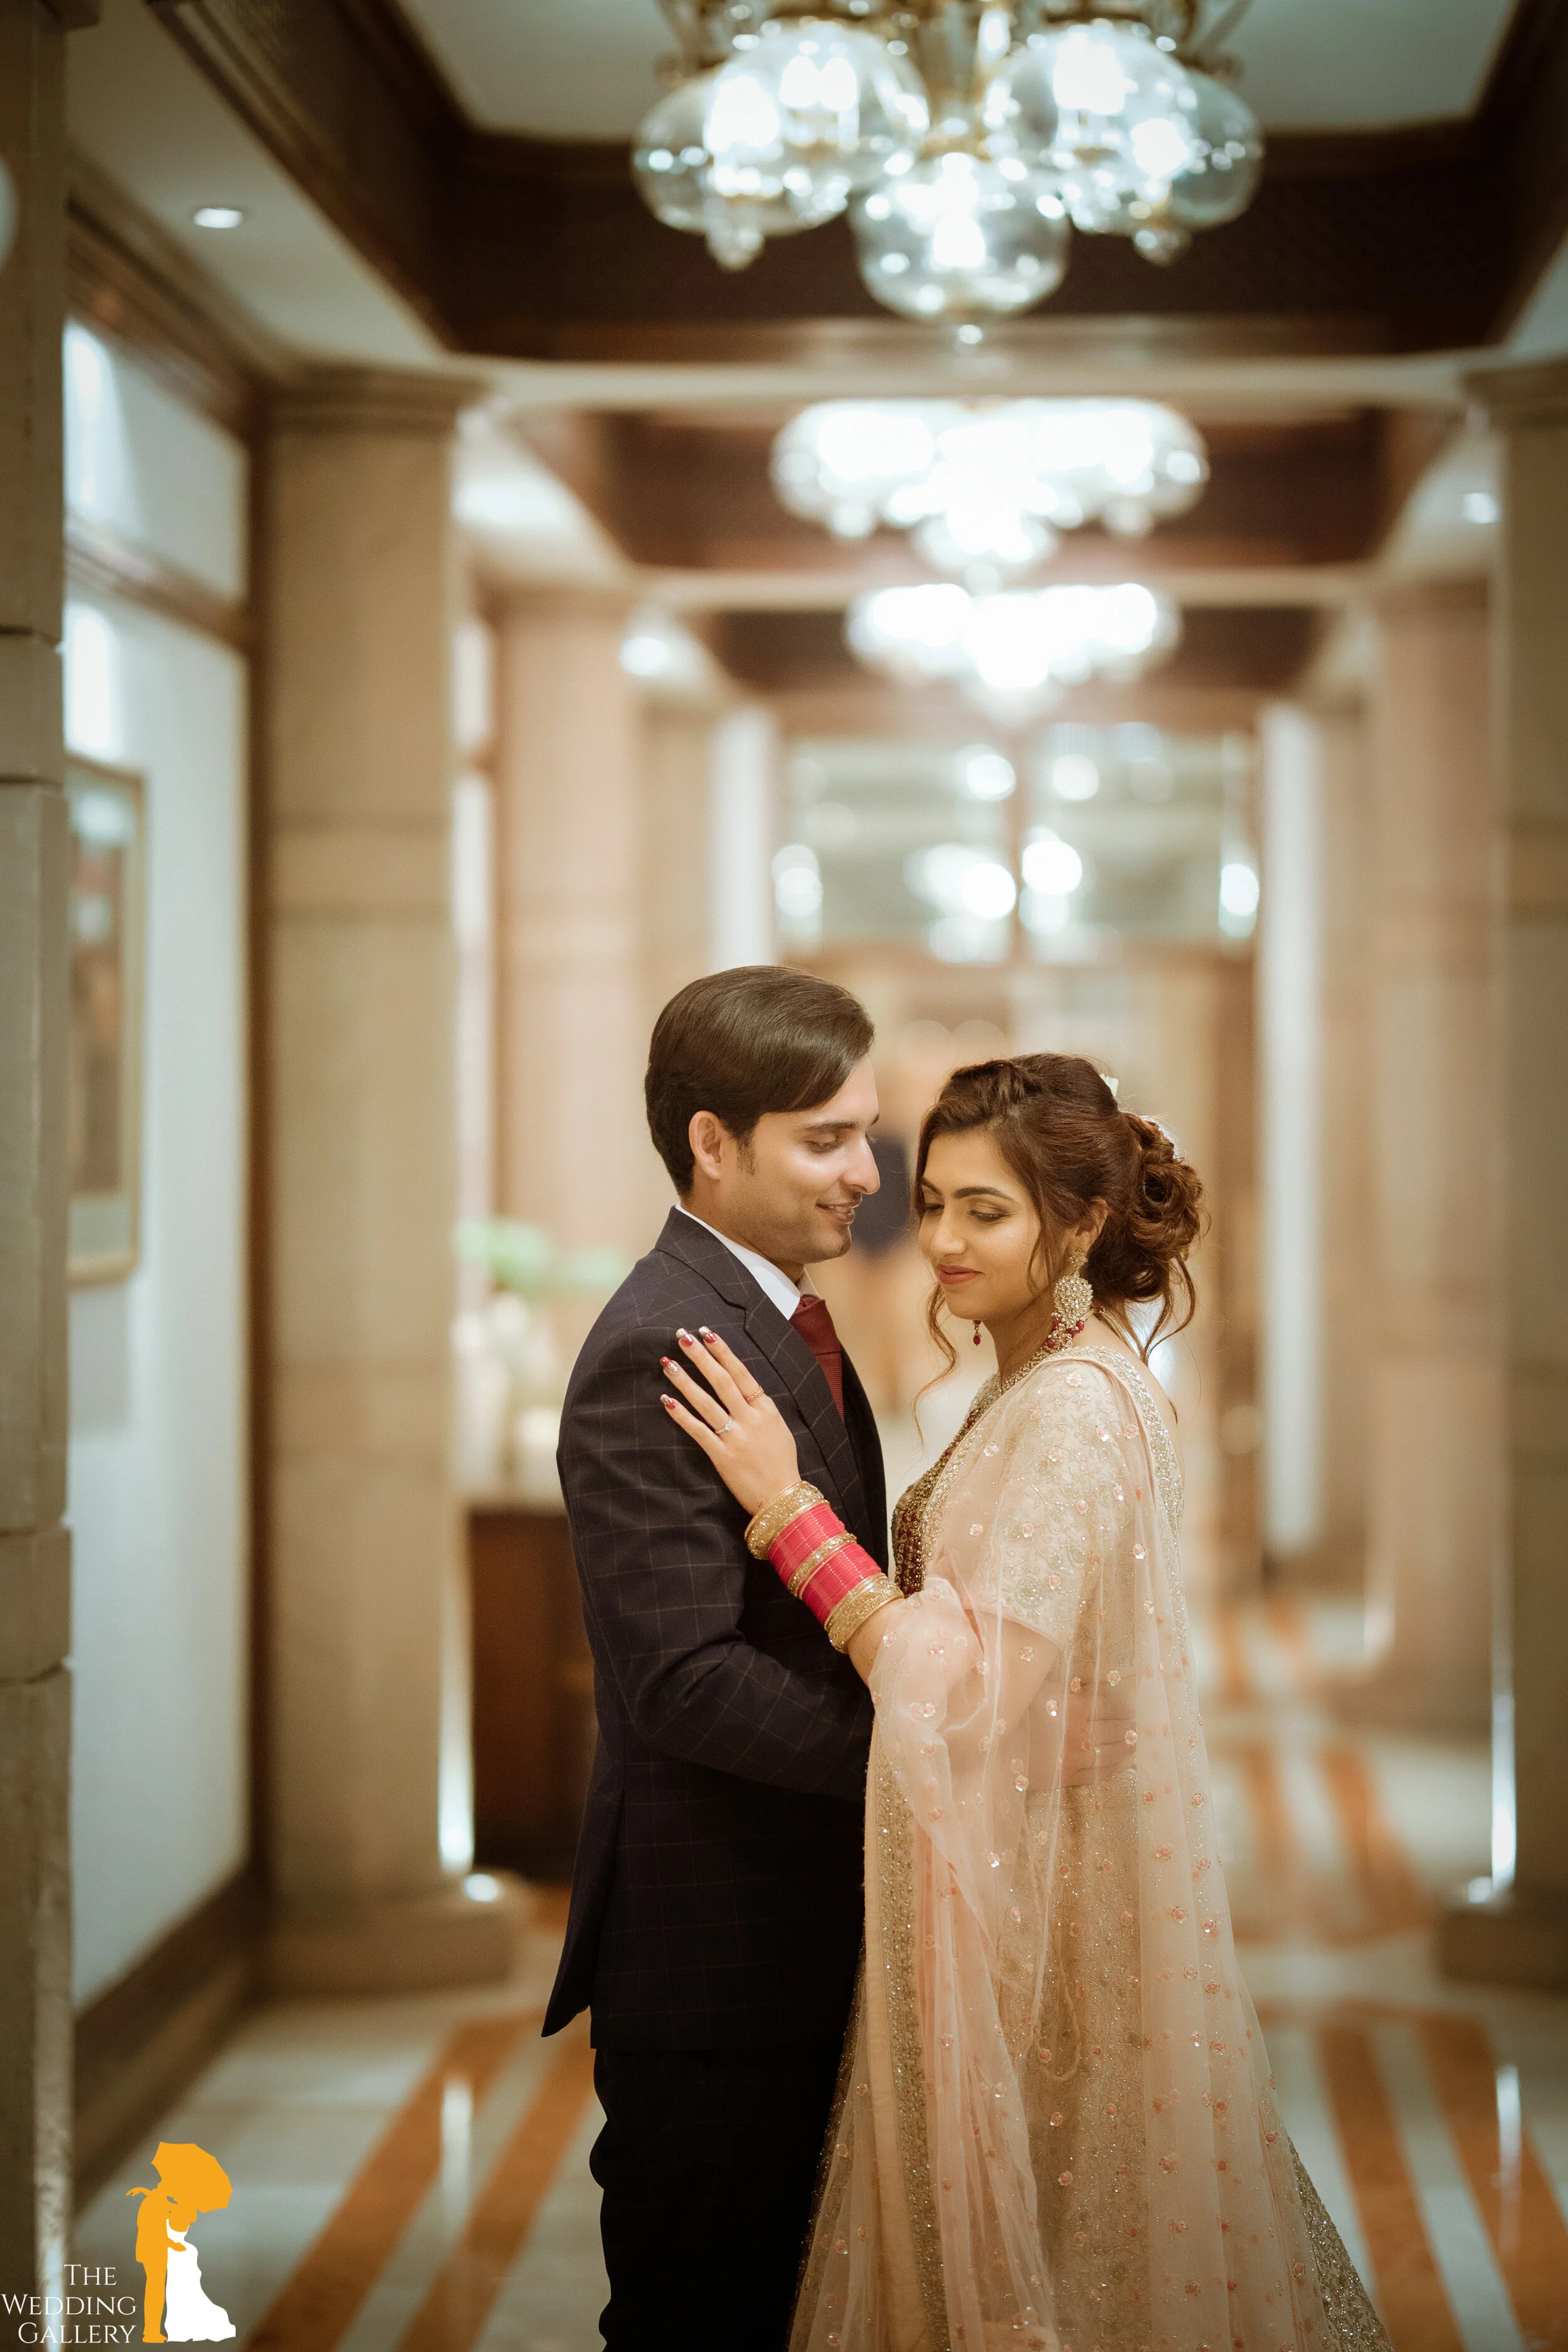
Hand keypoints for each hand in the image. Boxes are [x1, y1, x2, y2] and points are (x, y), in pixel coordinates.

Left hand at [660, 1327, 801, 1516]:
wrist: (783, 1499)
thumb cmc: (782, 1464)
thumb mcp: (779, 1428)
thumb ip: (760, 1408)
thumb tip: (743, 1389)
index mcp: (766, 1409)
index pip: (741, 1373)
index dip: (722, 1352)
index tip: (707, 1332)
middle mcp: (750, 1419)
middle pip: (721, 1381)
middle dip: (700, 1356)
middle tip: (682, 1336)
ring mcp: (735, 1437)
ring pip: (706, 1402)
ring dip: (685, 1380)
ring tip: (667, 1363)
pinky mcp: (722, 1457)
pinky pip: (698, 1431)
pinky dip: (681, 1415)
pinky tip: (667, 1400)